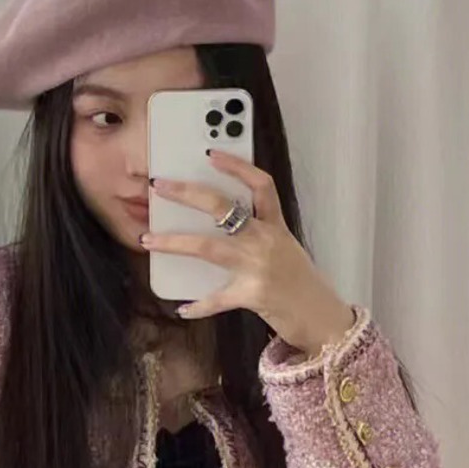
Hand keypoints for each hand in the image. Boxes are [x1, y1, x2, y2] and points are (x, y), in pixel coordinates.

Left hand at [143, 148, 355, 357]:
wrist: (319, 314)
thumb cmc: (298, 280)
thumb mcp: (283, 247)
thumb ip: (258, 231)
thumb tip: (218, 219)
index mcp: (276, 225)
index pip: (261, 185)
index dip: (237, 166)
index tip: (211, 152)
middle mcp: (267, 240)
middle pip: (223, 207)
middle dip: (188, 194)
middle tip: (160, 185)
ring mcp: (258, 266)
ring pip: (208, 247)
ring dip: (174, 243)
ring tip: (148, 240)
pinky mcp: (252, 294)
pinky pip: (217, 299)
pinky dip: (198, 306)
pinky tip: (182, 309)